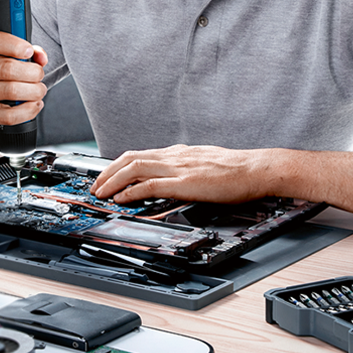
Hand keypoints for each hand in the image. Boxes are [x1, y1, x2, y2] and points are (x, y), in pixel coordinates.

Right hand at [0, 31, 48, 138]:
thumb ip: (19, 53)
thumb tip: (41, 57)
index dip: (14, 44)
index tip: (28, 50)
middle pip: (9, 68)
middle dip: (33, 72)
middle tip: (38, 75)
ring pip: (13, 90)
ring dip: (35, 91)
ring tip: (38, 91)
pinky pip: (11, 114)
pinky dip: (29, 110)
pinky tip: (33, 105)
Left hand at [90, 145, 282, 203]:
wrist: (257, 169)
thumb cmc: (237, 170)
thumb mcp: (204, 164)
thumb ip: (185, 168)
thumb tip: (172, 179)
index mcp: (178, 153)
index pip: (139, 154)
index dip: (118, 165)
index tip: (106, 175)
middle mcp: (174, 156)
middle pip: (129, 159)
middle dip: (107, 173)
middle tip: (95, 186)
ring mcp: (178, 168)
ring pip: (134, 169)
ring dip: (112, 182)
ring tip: (101, 193)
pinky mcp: (184, 182)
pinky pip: (150, 185)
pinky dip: (131, 191)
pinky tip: (121, 199)